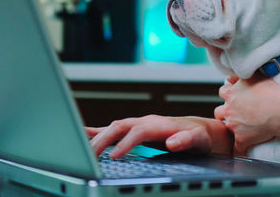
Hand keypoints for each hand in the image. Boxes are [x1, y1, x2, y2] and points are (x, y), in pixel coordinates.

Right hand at [86, 115, 230, 157]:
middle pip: (119, 127)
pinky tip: (83, 135)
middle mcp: (146, 122)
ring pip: (112, 127)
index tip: (114, 157)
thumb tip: (172, 142)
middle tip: (88, 157)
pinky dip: (96, 131)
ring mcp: (139, 125)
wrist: (199, 130)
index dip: (126, 143)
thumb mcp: (200, 140)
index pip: (138, 132)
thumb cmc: (200, 137)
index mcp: (160, 124)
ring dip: (96, 138)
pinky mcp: (135, 130)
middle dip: (103, 140)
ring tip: (79, 150)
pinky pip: (113, 130)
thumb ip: (188, 140)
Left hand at [214, 74, 279, 155]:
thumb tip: (231, 78)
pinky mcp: (242, 139)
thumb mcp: (255, 76)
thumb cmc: (272, 92)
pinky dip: (238, 152)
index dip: (229, 94)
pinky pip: (236, 149)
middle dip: (225, 112)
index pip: (223, 92)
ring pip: (224, 128)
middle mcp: (229, 109)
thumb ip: (240, 77)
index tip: (236, 96)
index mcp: (231, 93)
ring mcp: (234, 125)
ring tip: (239, 128)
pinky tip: (239, 153)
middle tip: (236, 112)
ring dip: (230, 128)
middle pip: (219, 111)